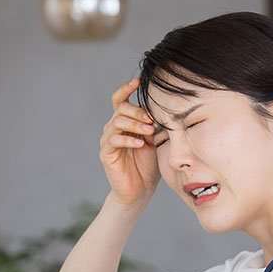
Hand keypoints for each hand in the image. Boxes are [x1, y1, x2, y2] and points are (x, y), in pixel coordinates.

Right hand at [100, 78, 160, 207]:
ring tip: (149, 132)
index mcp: (125, 121)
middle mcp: (113, 127)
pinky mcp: (106, 153)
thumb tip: (166, 106)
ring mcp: (108, 140)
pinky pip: (113, 140)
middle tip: (152, 121)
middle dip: (138, 111)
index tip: (138, 81)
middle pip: (121, 108)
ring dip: (135, 125)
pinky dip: (128, 140)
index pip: (120, 99)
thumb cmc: (150, 164)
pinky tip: (140, 144)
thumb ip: (155, 124)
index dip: (127, 88)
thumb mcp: (156, 140)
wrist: (140, 190)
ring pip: (117, 122)